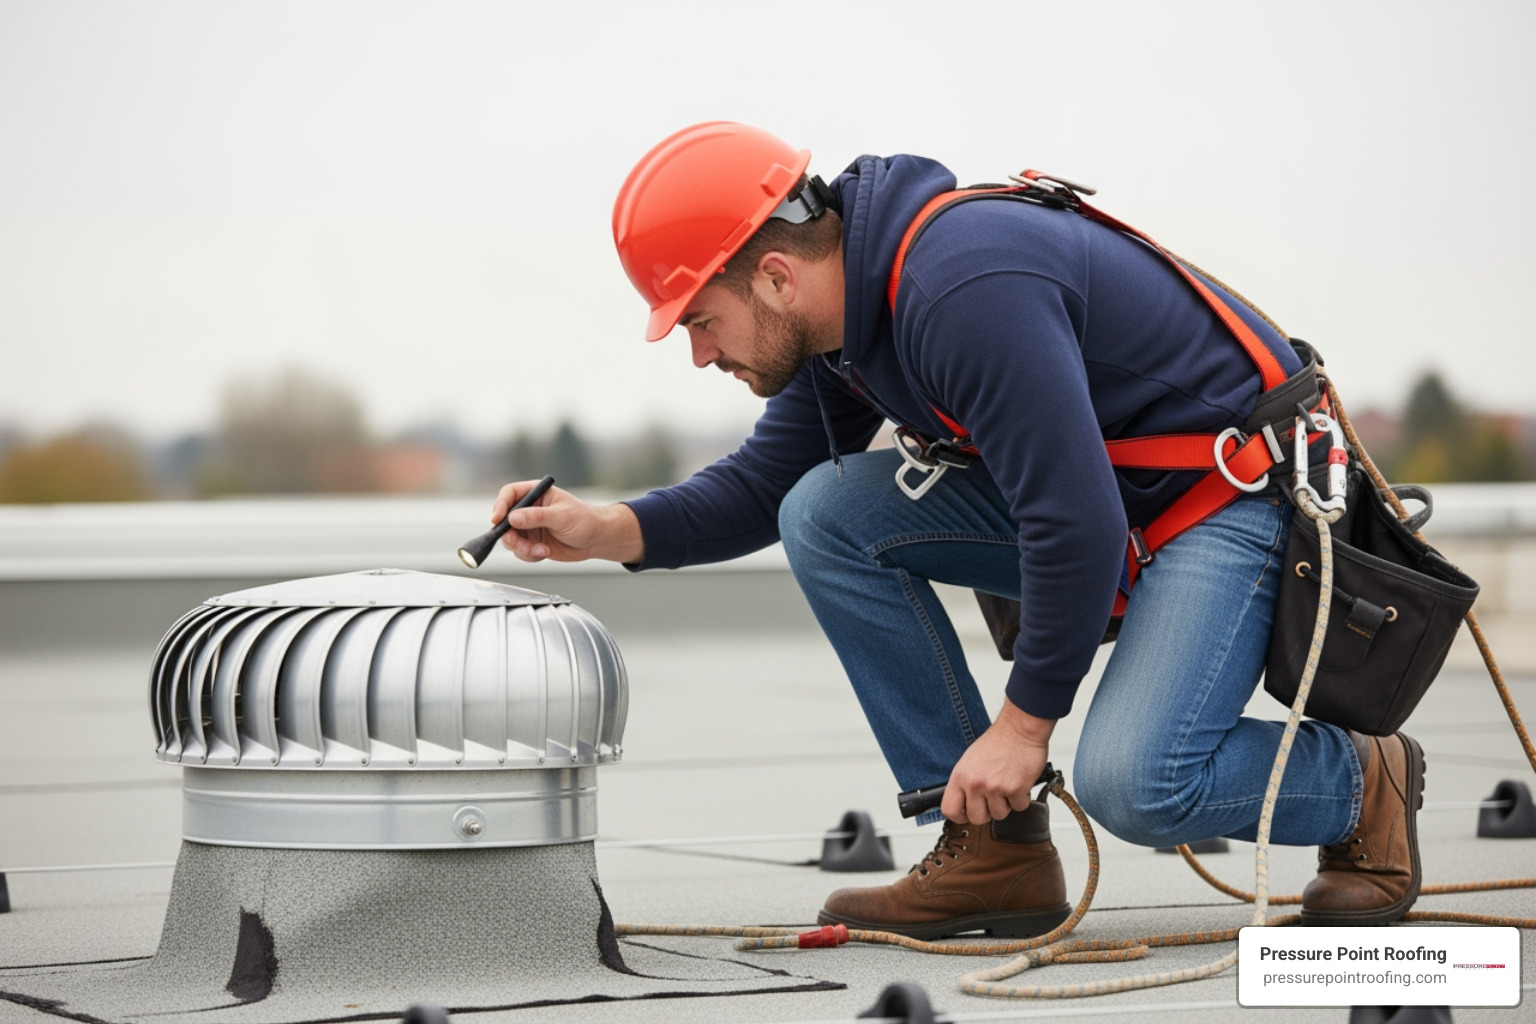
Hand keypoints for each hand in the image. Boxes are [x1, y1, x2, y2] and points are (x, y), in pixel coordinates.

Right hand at [489, 481, 644, 563]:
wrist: (596, 539)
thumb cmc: (585, 520)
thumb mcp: (561, 516)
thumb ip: (536, 517)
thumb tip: (513, 517)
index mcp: (536, 493)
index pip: (510, 494)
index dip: (500, 505)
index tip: (498, 520)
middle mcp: (530, 509)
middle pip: (505, 520)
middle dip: (511, 535)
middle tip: (521, 545)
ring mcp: (530, 527)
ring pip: (511, 539)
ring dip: (521, 548)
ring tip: (539, 551)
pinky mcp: (533, 542)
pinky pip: (520, 551)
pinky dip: (529, 555)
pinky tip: (544, 553)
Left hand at [941, 699, 1054, 824]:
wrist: (1020, 729)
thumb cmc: (998, 742)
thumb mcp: (970, 760)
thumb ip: (965, 782)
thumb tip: (963, 803)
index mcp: (960, 776)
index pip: (949, 809)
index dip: (959, 816)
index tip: (967, 814)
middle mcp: (975, 783)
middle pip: (977, 818)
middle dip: (987, 812)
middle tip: (994, 799)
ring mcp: (995, 787)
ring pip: (1000, 815)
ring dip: (1006, 804)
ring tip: (1007, 785)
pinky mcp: (1015, 789)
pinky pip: (1019, 807)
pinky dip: (1022, 798)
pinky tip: (1019, 782)